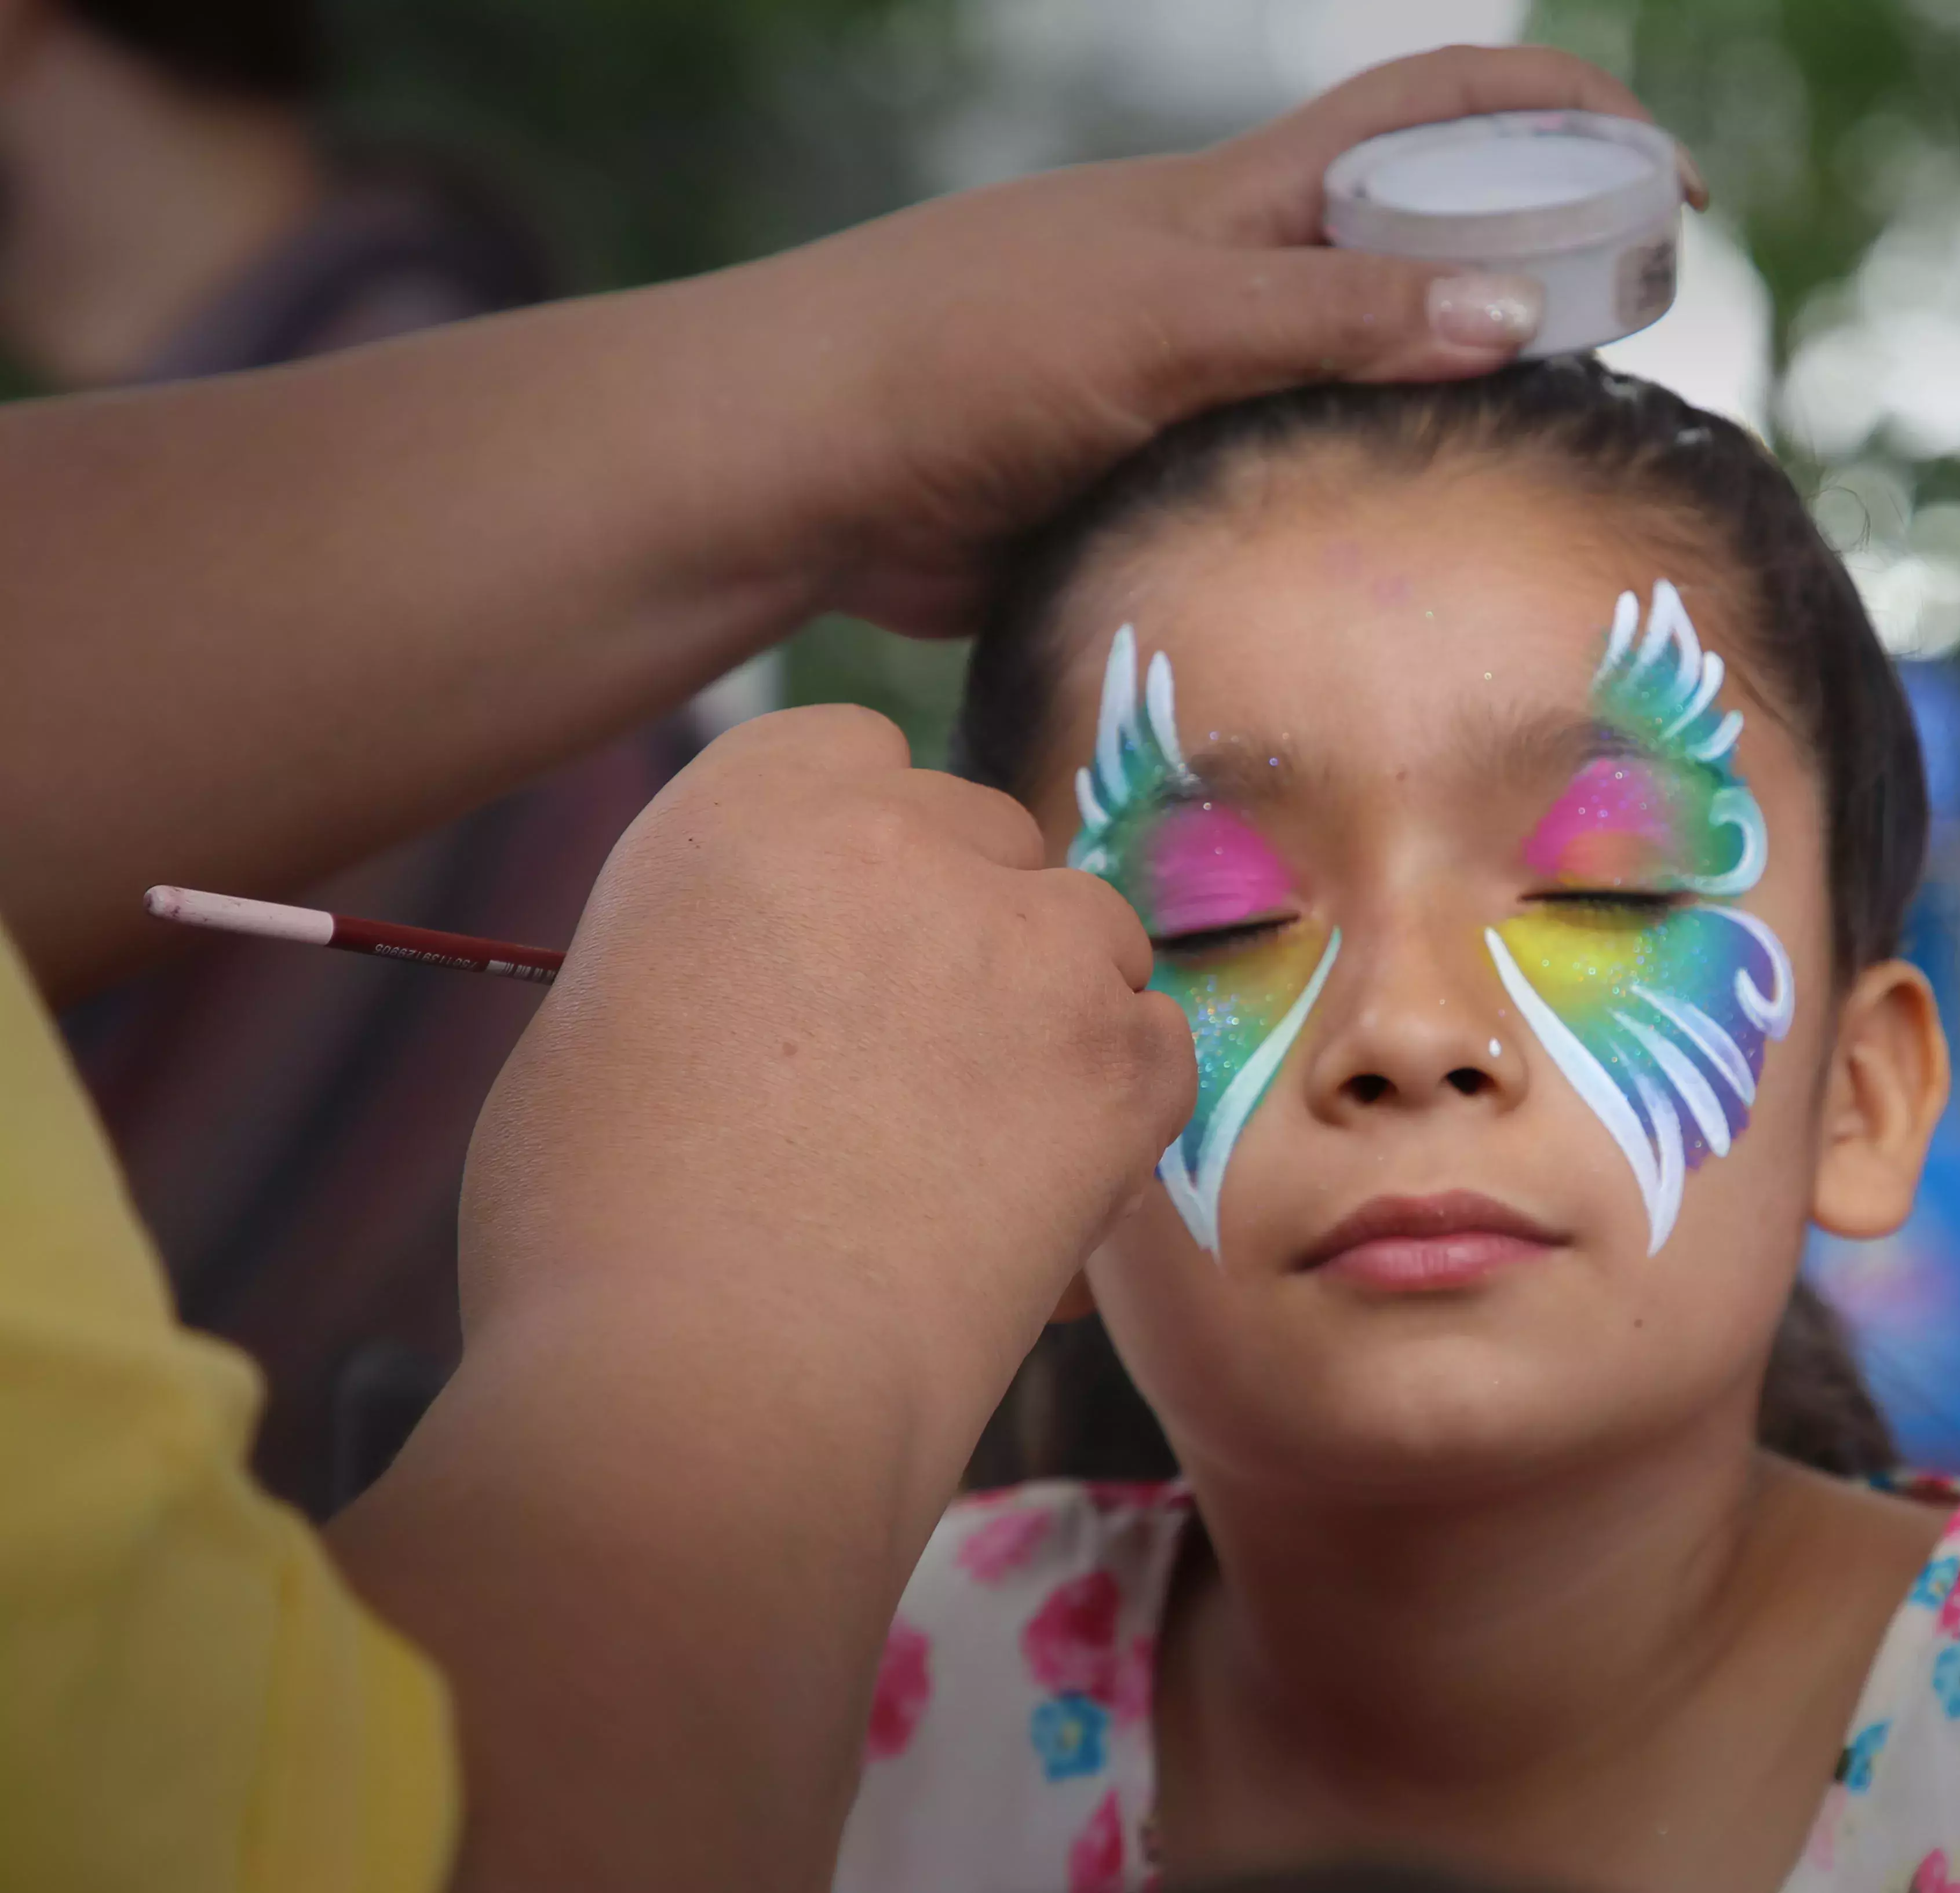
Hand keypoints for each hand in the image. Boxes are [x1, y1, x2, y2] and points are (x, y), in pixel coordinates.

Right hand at [457, 703, 1192, 1447]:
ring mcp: (1028, 936)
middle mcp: (900, 834)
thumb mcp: (603, 1025)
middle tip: (912, 1068)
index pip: (857, 752)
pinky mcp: (1120, 1051)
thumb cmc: (603, 1230)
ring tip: (969, 1149)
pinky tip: (1030, 1200)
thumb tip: (762, 974)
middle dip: (966, 932)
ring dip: (1053, 1016)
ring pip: (1090, 936)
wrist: (713, 1377)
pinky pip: (1156, 1048)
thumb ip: (711, 950)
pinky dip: (1117, 1117)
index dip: (862, 851)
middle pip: (986, 839)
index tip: (845, 939)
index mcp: (751, 800)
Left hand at [716, 45, 1698, 632]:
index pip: (1439, 115)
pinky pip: (1295, 501)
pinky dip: (1357, 532)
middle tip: (1630, 379)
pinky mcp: (1166, 489)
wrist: (806, 467)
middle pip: (1430, 258)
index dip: (1567, 118)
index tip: (1678, 185)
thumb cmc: (964, 348)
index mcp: (1247, 203)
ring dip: (1454, 432)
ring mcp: (1205, 390)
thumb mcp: (1164, 318)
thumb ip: (1328, 319)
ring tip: (1542, 504)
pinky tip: (1407, 593)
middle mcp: (1241, 285)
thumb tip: (1511, 311)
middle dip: (1543, 290)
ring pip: (1370, 397)